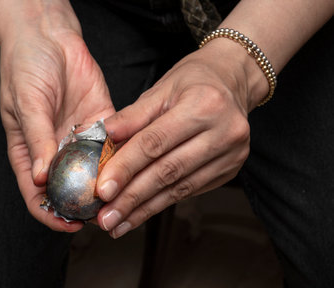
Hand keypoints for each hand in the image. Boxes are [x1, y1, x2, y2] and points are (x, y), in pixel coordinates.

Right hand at [0, 24, 114, 231]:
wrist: (49, 36)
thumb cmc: (25, 68)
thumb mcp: (26, 104)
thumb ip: (36, 140)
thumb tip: (39, 177)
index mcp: (29, 152)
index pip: (37, 194)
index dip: (51, 214)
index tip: (69, 225)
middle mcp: (55, 150)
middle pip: (69, 188)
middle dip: (85, 205)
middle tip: (103, 215)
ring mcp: (78, 137)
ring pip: (93, 171)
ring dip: (106, 185)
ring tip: (122, 196)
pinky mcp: (100, 122)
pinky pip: (112, 144)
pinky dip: (120, 156)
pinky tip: (131, 165)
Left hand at [95, 39, 268, 237]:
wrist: (232, 81)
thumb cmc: (193, 81)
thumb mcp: (161, 89)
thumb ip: (131, 116)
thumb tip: (102, 136)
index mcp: (204, 105)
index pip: (155, 142)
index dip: (126, 167)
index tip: (102, 189)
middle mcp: (224, 132)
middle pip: (168, 171)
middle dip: (132, 197)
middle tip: (106, 218)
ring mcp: (231, 155)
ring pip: (179, 188)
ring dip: (144, 209)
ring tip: (117, 224)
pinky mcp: (230, 171)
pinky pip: (189, 191)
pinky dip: (161, 203)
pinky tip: (140, 213)